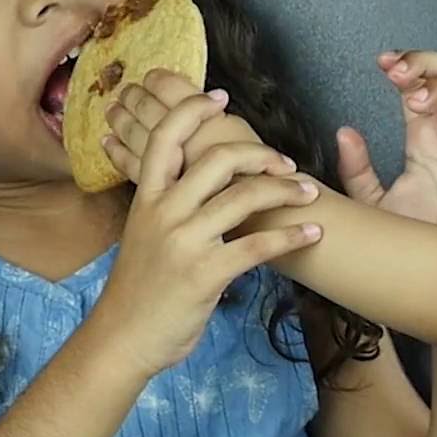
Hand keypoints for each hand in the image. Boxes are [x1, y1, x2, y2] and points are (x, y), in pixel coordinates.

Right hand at [90, 74, 322, 376]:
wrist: (123, 338)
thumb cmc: (139, 288)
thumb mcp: (142, 233)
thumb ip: (163, 202)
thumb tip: (184, 174)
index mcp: (147, 197)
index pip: (166, 138)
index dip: (194, 111)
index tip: (221, 98)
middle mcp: (164, 212)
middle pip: (217, 159)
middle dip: (260, 153)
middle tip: (286, 162)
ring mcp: (185, 242)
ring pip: (243, 197)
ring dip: (285, 190)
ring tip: (309, 193)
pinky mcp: (206, 273)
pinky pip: (257, 247)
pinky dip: (291, 237)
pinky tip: (312, 234)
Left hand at [338, 50, 436, 257]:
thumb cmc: (421, 244)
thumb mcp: (375, 204)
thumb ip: (357, 170)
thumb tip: (345, 133)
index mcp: (424, 138)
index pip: (416, 85)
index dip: (402, 66)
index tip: (380, 64)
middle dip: (422, 63)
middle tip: (399, 74)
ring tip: (421, 100)